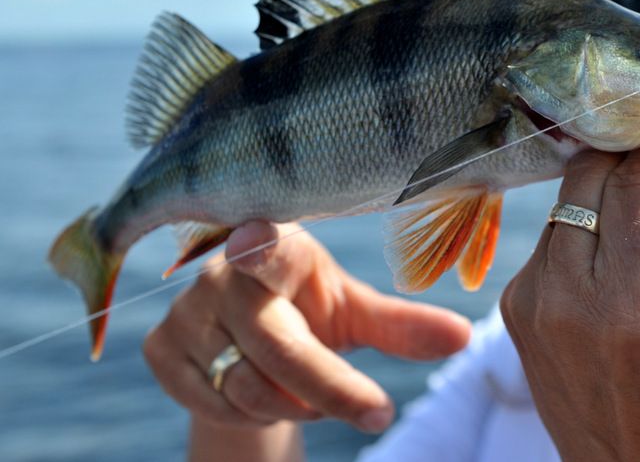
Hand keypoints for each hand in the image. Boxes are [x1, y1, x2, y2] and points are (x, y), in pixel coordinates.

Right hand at [144, 222, 470, 433]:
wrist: (250, 337)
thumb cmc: (313, 310)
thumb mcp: (356, 314)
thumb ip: (403, 326)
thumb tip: (465, 336)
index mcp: (277, 247)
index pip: (264, 246)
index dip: (258, 246)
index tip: (255, 241)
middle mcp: (221, 272)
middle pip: (277, 349)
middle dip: (332, 390)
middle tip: (377, 413)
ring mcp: (183, 311)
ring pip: (243, 387)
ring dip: (289, 404)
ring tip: (305, 386)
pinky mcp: (157, 349)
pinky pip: (210, 405)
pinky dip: (247, 415)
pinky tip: (260, 390)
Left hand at [501, 147, 639, 460]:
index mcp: (636, 309)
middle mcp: (568, 297)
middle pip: (592, 174)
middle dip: (635, 165)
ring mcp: (531, 300)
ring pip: (568, 196)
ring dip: (609, 196)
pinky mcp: (513, 304)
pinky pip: (551, 233)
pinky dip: (584, 230)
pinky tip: (614, 266)